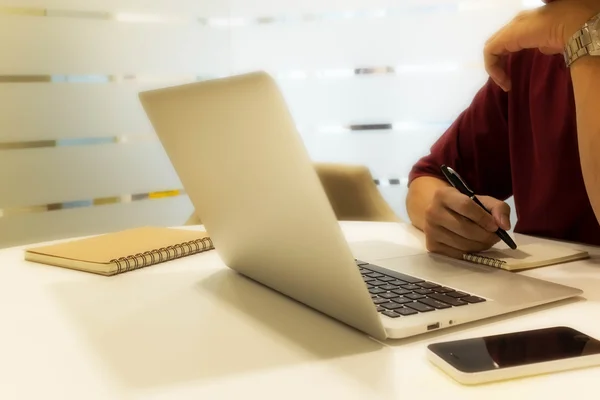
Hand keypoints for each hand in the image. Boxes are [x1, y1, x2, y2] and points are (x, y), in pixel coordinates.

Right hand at [423, 186, 511, 258]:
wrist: (439, 213)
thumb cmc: (463, 206)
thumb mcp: (481, 200)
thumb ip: (498, 209)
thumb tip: (504, 226)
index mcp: (443, 195)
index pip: (466, 206)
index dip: (484, 218)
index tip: (495, 226)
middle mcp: (432, 212)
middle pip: (464, 228)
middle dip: (485, 235)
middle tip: (495, 236)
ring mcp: (430, 230)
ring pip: (462, 244)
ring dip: (480, 245)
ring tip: (486, 240)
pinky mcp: (432, 246)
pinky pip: (457, 254)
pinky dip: (471, 252)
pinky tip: (474, 245)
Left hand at [484, 0, 598, 90]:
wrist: (574, 26)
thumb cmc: (572, 34)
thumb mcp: (556, 41)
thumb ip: (547, 44)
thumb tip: (544, 48)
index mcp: (529, 24)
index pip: (511, 40)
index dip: (508, 58)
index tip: (514, 76)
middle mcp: (517, 23)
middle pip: (499, 45)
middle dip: (499, 65)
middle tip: (507, 83)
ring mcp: (511, 28)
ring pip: (493, 49)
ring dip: (495, 69)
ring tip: (506, 85)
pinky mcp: (506, 36)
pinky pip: (490, 52)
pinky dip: (493, 68)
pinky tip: (503, 80)